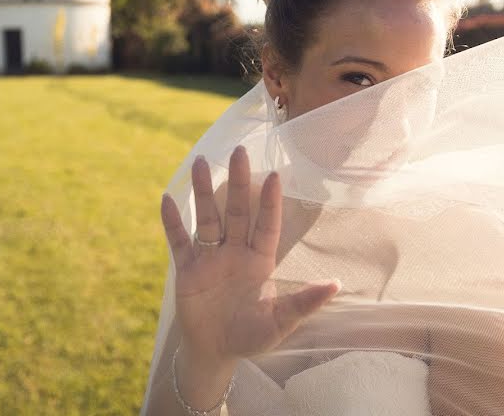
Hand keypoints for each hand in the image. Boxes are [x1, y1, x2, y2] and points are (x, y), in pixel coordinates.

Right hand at [160, 146, 340, 368]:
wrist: (215, 352)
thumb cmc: (251, 336)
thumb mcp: (280, 322)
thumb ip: (304, 302)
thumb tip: (336, 285)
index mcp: (260, 261)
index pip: (266, 224)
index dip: (269, 202)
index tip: (274, 175)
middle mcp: (235, 252)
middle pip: (237, 211)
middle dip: (239, 182)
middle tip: (239, 151)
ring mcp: (210, 258)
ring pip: (208, 218)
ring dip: (204, 191)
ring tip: (201, 163)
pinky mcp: (187, 269)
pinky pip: (179, 241)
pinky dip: (172, 222)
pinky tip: (167, 198)